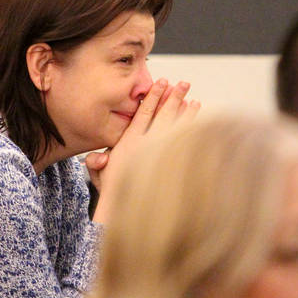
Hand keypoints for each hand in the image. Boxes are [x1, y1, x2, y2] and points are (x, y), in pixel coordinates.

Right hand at [91, 78, 199, 223]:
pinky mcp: (173, 164)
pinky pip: (186, 143)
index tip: (162, 83)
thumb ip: (98, 164)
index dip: (153, 97)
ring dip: (186, 112)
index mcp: (129, 144)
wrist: (129, 214)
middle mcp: (146, 146)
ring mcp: (161, 154)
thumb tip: (100, 157)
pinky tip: (200, 125)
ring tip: (195, 100)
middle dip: (174, 97)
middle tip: (184, 83)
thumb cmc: (114, 196)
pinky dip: (193, 131)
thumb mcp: (100, 177)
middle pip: (163, 115)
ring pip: (178, 127)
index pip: (143, 114)